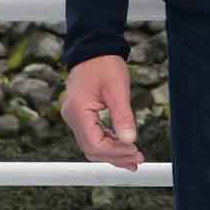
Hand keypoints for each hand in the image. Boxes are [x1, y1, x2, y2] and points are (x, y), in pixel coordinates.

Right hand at [62, 54, 142, 170]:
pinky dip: (108, 143)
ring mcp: (75, 117)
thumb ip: (123, 116)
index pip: (94, 144)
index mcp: (78, 111)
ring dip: (112, 153)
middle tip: (138, 159)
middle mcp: (72, 117)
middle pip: (91, 149)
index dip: (115, 152)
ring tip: (134, 158)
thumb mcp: (117, 89)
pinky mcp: (81, 115)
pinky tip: (123, 145)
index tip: (135, 150)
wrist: (93, 49)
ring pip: (92, 146)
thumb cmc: (103, 64)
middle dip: (115, 157)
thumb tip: (130, 140)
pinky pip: (93, 136)